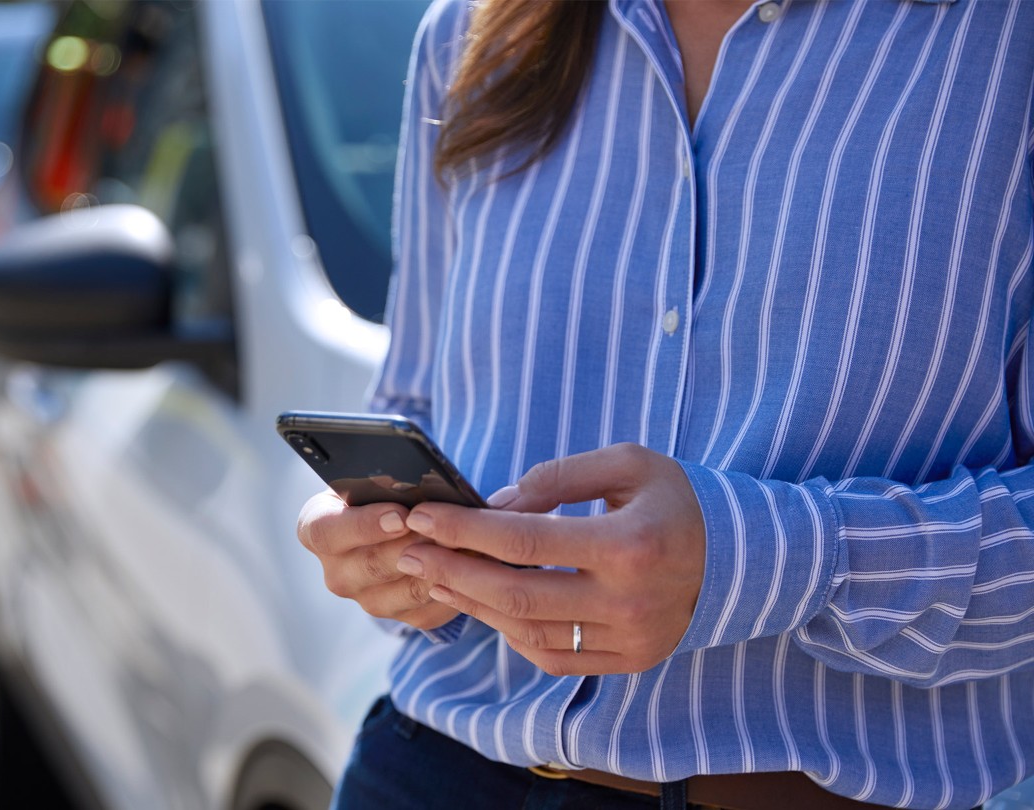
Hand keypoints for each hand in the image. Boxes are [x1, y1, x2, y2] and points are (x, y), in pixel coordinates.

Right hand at [298, 490, 460, 630]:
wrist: (391, 525)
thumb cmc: (380, 492)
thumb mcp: (371, 479)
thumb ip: (383, 482)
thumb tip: (415, 484)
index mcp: (316, 531)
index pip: (328, 533)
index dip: (364, 526)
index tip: (399, 515)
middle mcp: (336, 572)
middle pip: (373, 565)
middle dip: (415, 544)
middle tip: (447, 527)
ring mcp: (367, 599)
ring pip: (408, 589)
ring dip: (442, 565)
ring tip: (470, 542)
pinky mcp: (400, 617)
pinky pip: (431, 608)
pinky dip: (455, 585)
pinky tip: (475, 563)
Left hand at [395, 443, 704, 674]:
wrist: (744, 556)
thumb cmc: (677, 499)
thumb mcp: (627, 463)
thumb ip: (558, 478)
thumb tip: (494, 503)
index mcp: (629, 545)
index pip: (524, 541)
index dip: (464, 529)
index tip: (422, 515)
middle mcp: (630, 602)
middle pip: (516, 595)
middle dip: (451, 572)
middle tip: (407, 552)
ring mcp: (631, 640)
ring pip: (528, 632)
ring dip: (472, 604)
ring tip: (433, 575)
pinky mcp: (631, 661)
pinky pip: (554, 656)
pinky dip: (511, 631)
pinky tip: (483, 602)